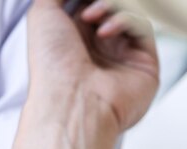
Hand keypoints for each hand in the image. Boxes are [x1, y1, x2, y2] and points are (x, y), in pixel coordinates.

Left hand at [28, 0, 159, 131]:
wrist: (70, 100)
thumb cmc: (51, 64)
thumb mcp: (42, 14)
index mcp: (70, 40)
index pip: (85, 5)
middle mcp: (96, 49)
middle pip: (108, 8)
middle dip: (99, 2)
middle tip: (88, 6)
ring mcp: (121, 55)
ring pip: (127, 12)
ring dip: (109, 6)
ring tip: (91, 16)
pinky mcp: (144, 62)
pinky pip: (142, 26)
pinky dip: (125, 20)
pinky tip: (106, 31)